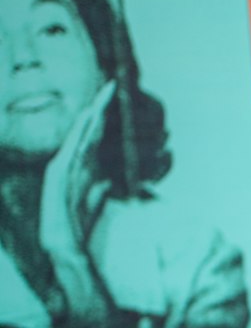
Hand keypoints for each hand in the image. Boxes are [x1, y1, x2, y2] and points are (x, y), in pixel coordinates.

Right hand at [38, 81, 117, 327]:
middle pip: (89, 129)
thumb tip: (108, 179)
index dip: (105, 115)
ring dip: (90, 117)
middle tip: (111, 85)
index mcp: (82, 165)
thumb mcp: (96, 199)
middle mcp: (72, 161)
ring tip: (100, 98)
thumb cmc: (79, 221)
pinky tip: (85, 123)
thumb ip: (100, 187)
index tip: (115, 95)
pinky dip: (78, 136)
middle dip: (100, 107)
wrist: (65, 242)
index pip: (96, 134)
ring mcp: (64, 168)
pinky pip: (71, 151)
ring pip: (80, 136)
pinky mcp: (58, 177)